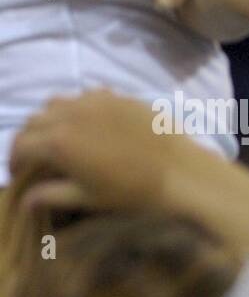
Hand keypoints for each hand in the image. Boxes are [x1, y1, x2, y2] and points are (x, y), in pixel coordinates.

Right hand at [10, 91, 188, 212]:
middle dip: (30, 139)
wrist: (183, 173)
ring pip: (57, 103)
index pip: (20, 145)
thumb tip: (26, 200)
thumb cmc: (135, 192)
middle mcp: (71, 114)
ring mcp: (95, 101)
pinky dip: (79, 109)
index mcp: (59, 142)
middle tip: (38, 158)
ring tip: (62, 138)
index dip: (15, 161)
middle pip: (34, 121)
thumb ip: (53, 195)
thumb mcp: (90, 198)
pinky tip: (91, 125)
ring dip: (51, 119)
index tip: (21, 174)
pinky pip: (86, 96)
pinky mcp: (118, 97)